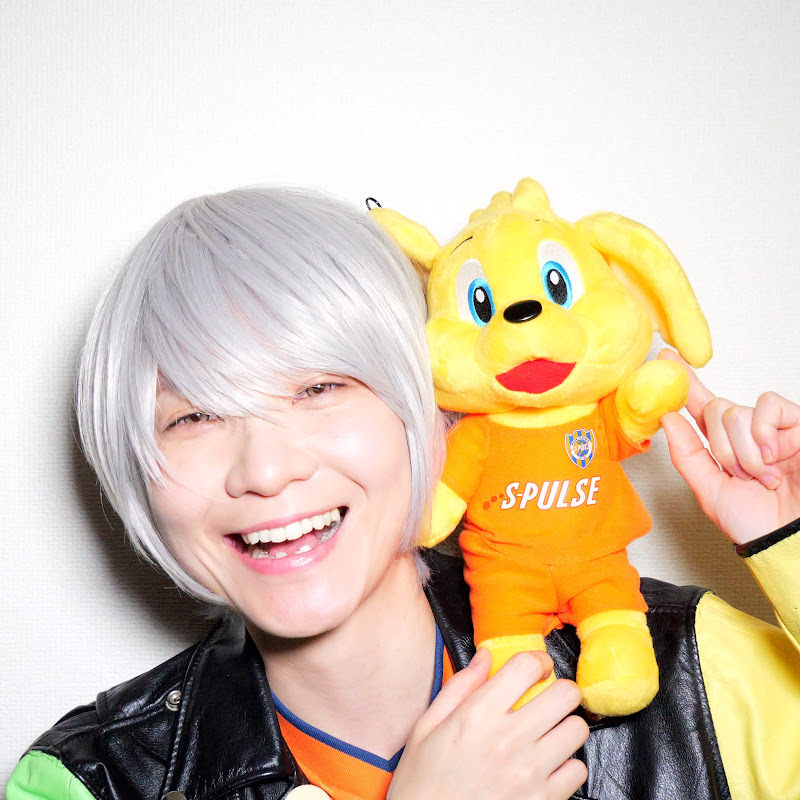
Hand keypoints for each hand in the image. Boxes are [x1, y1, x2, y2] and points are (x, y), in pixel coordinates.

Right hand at [388, 648, 588, 799]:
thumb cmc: (423, 782)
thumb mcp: (426, 727)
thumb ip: (459, 687)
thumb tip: (485, 657)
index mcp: (478, 715)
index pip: (527, 666)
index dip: (538, 660)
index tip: (536, 667)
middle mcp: (508, 739)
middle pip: (565, 694)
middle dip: (559, 689)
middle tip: (548, 697)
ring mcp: (529, 772)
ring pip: (577, 729)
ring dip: (565, 726)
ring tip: (548, 731)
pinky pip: (577, 770)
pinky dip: (567, 765)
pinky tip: (547, 765)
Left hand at [658, 349, 799, 543]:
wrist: (789, 538)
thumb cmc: (754, 522)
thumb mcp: (709, 489)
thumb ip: (686, 454)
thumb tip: (666, 417)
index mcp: (721, 445)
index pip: (699, 405)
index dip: (684, 382)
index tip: (666, 358)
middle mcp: (745, 432)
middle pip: (714, 409)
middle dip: (721, 447)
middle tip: (741, 474)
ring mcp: (771, 427)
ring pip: (735, 412)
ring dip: (744, 451)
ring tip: (763, 476)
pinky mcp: (796, 423)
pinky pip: (767, 406)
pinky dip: (763, 432)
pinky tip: (775, 456)